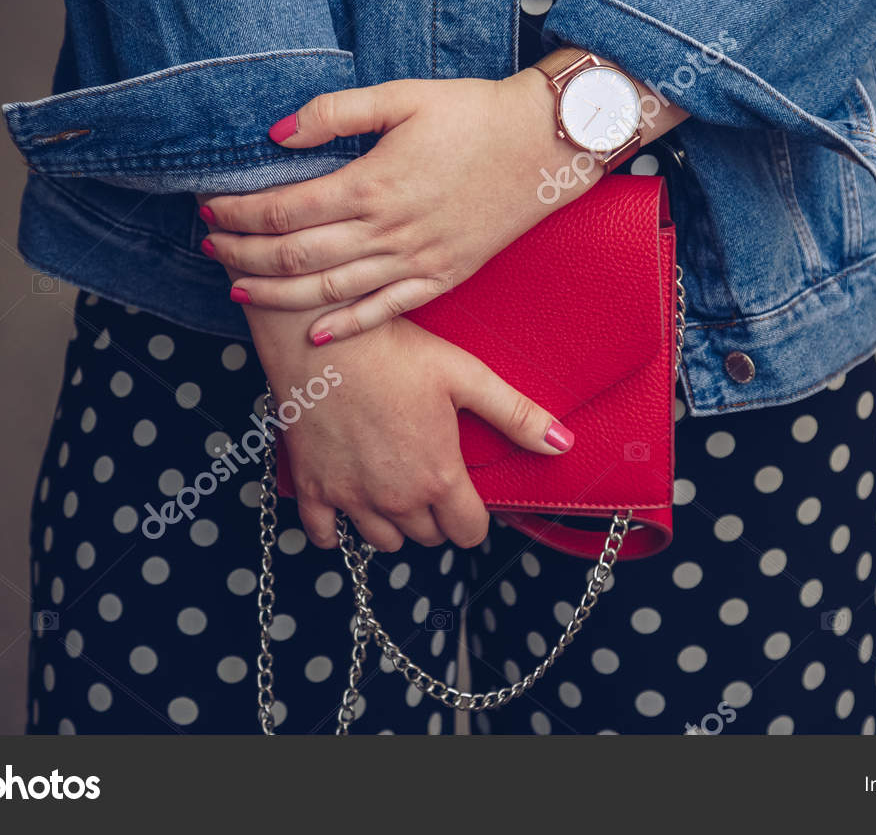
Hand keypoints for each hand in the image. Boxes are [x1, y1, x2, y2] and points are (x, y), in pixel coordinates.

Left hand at [203, 68, 587, 343]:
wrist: (545, 142)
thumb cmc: (474, 113)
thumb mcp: (402, 95)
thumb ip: (334, 112)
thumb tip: (274, 133)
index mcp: (373, 183)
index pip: (284, 210)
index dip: (238, 214)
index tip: (209, 209)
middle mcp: (390, 230)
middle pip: (297, 257)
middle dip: (243, 257)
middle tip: (209, 250)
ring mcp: (417, 260)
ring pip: (332, 291)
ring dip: (278, 296)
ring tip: (238, 291)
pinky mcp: (442, 276)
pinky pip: (386, 311)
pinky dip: (347, 326)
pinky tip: (314, 334)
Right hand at [243, 303, 573, 551]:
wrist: (322, 335)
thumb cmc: (397, 350)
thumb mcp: (466, 376)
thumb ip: (516, 415)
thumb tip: (562, 443)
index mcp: (438, 476)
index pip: (468, 533)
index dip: (473, 516)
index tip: (468, 493)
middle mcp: (395, 498)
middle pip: (427, 537)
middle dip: (435, 515)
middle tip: (432, 476)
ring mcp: (351, 497)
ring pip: (383, 541)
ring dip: (394, 523)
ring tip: (396, 486)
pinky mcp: (313, 488)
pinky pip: (325, 535)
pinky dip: (338, 529)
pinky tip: (349, 503)